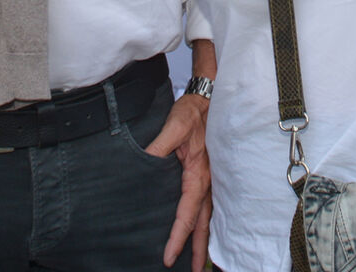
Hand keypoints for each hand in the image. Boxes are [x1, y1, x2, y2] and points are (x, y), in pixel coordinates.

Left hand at [145, 90, 211, 270]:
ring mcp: (212, 181)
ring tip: (201, 264)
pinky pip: (211, 207)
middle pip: (203, 225)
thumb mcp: (174, 127)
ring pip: (209, 219)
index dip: (177, 238)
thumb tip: (143, 161)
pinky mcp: (211, 177)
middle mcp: (208, 183)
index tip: (167, 257)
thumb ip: (158, 146)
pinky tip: (205, 233)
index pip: (186, 215)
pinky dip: (208, 225)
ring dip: (206, 241)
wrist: (210, 99)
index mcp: (198, 176)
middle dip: (199, 251)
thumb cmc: (193, 112)